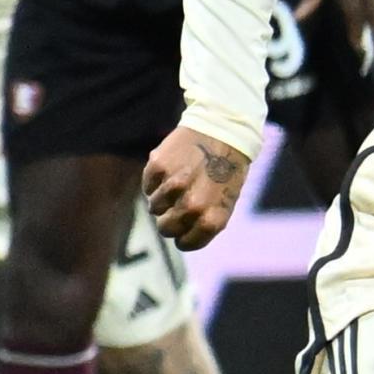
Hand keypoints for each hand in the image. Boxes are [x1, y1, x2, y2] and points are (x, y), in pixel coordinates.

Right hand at [144, 126, 252, 248]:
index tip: (185, 228)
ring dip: (162, 198)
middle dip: (169, 220)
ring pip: (154, 208)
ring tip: (179, 181)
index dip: (183, 237)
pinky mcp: (158, 167)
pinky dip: (155, 181)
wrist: (222, 129)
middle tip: (178, 204)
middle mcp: (193, 206)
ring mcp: (174, 186)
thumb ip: (204, 223)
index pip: (186, 244)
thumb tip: (181, 236)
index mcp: (213, 218)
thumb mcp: (225, 202)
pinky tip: (172, 168)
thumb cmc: (225, 169)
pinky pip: (148, 187)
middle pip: (165, 229)